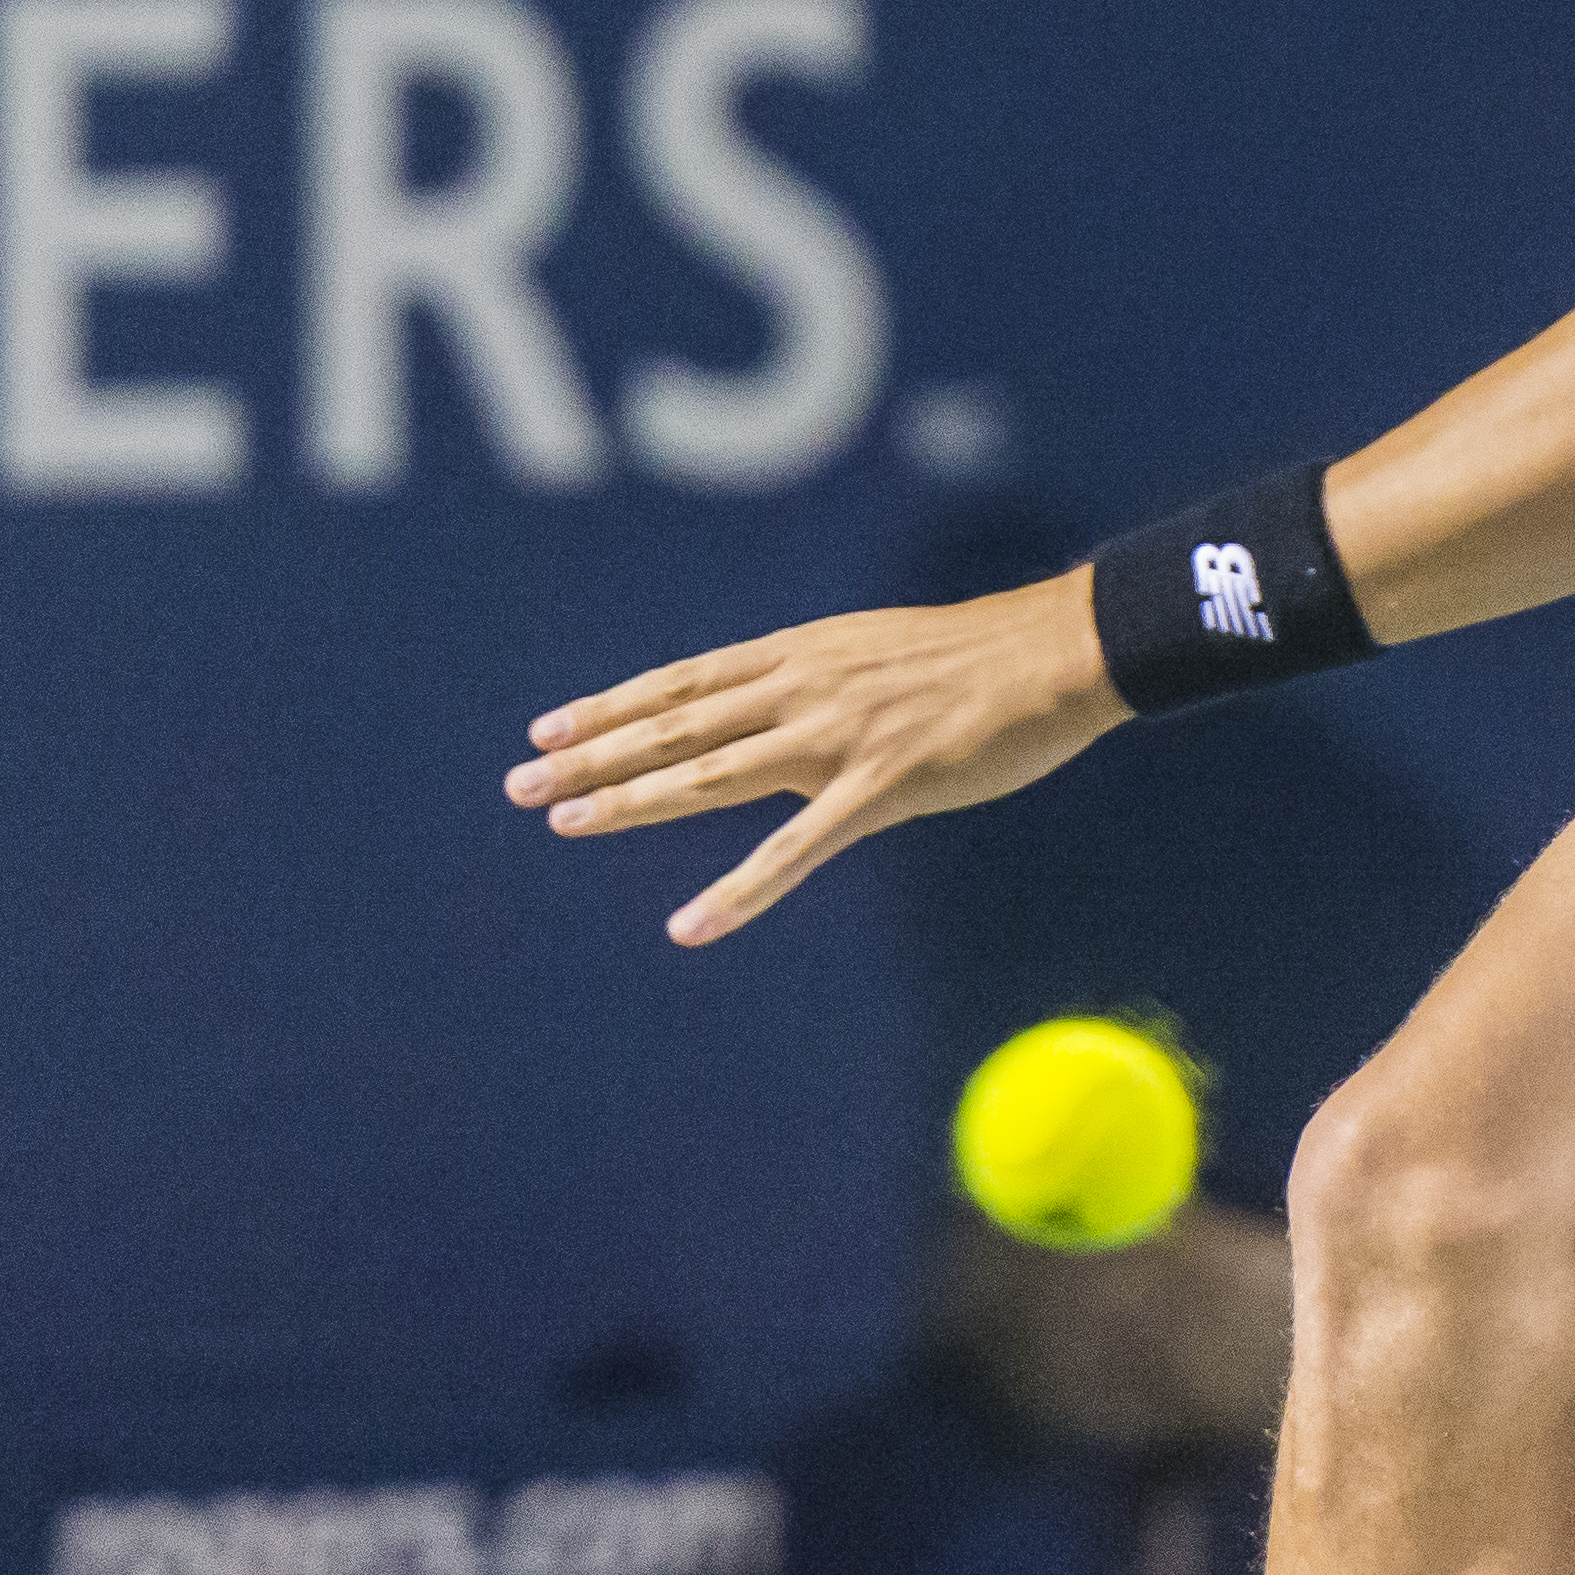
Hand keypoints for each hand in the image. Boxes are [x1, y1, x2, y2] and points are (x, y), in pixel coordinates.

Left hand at [507, 572, 1127, 943]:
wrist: (1056, 653)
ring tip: (564, 820)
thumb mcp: (880, 649)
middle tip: (518, 781)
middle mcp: (804, 688)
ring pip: (710, 774)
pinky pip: (796, 852)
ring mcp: (836, 738)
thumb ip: (823, 679)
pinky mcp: (879, 788)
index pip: (684, 682)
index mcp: (803, 653)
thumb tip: (782, 700)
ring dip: (631, 800)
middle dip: (592, 754)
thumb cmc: (982, 656)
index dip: (612, 707)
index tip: (547, 729)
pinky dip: (738, 891)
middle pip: (676, 725)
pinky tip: (690, 925)